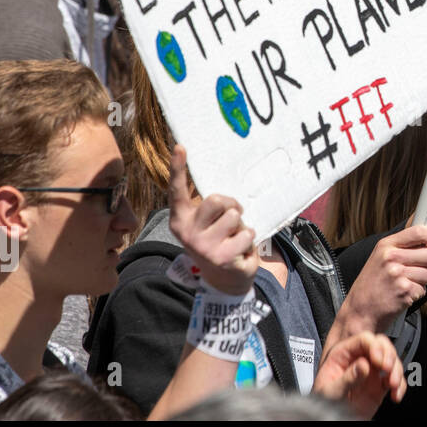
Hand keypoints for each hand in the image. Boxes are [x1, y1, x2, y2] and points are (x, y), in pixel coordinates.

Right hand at [166, 144, 257, 294]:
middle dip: (232, 205)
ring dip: (241, 225)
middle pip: (217, 200)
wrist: (224, 280)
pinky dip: (249, 239)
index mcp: (181, 219)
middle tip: (233, 218)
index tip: (180, 146)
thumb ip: (209, 207)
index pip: (177, 190)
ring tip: (235, 238)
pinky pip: (247, 233)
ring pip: (234, 216)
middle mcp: (187, 232)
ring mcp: (203, 246)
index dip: (178, 167)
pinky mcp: (221, 257)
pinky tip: (240, 251)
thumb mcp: (207, 224)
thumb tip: (220, 187)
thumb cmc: (218, 242)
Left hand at [314, 332, 404, 418]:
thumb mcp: (331, 391)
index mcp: (344, 355)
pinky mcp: (380, 386)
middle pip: (381, 346)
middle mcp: (359, 360)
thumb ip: (347, 378)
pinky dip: (400, 386)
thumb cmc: (323, 403)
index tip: (378, 360)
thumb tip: (363, 365)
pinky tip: (396, 394)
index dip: (374, 346)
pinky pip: (395, 380)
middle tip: (388, 368)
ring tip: (393, 384)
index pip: (363, 340)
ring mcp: (371, 372)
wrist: (330, 420)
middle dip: (389, 355)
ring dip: (397, 371)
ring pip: (391, 361)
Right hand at [329, 225, 426, 344]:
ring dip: (421, 281)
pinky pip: (423, 289)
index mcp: (386, 245)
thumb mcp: (382, 258)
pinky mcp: (404, 291)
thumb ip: (407, 247)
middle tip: (413, 271)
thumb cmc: (373, 284)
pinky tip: (402, 294)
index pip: (419, 231)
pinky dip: (416, 293)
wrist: (360, 310)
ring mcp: (397, 274)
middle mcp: (391, 257)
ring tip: (404, 284)